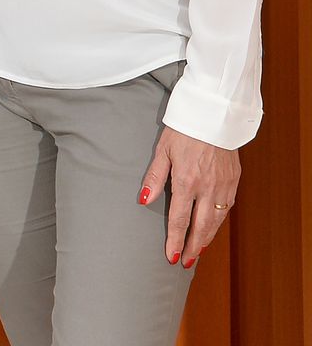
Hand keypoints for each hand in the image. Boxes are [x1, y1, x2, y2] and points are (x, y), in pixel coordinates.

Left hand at [141, 127, 240, 267]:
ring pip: (217, 221)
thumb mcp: (161, 151)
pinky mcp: (234, 180)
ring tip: (199, 252)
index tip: (172, 256)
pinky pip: (227, 208)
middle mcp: (208, 187)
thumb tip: (143, 200)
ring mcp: (224, 185)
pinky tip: (212, 228)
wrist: (213, 116)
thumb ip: (154, 178)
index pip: (180, 220)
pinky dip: (219, 222)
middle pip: (201, 226)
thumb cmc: (183, 130)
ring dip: (207, 239)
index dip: (176, 240)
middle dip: (194, 247)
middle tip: (187, 263)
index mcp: (187, 181)